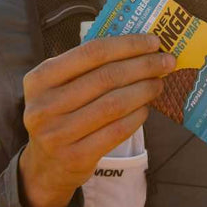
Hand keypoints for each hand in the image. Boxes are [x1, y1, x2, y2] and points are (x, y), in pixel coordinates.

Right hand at [19, 34, 175, 206]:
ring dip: (144, 90)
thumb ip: (85, 66)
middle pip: (106, 77)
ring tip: (159, 83)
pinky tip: (146, 107)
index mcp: (40, 78)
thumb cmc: (58, 112)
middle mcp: (44, 105)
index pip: (91, 52)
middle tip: (166, 62)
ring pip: (114, 104)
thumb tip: (137, 46)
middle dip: (143, 66)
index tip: (153, 41)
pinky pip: (117, 130)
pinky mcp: (76, 157)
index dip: (127, 45)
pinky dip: (137, 116)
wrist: (43, 165)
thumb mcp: (57, 85)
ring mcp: (58, 134)